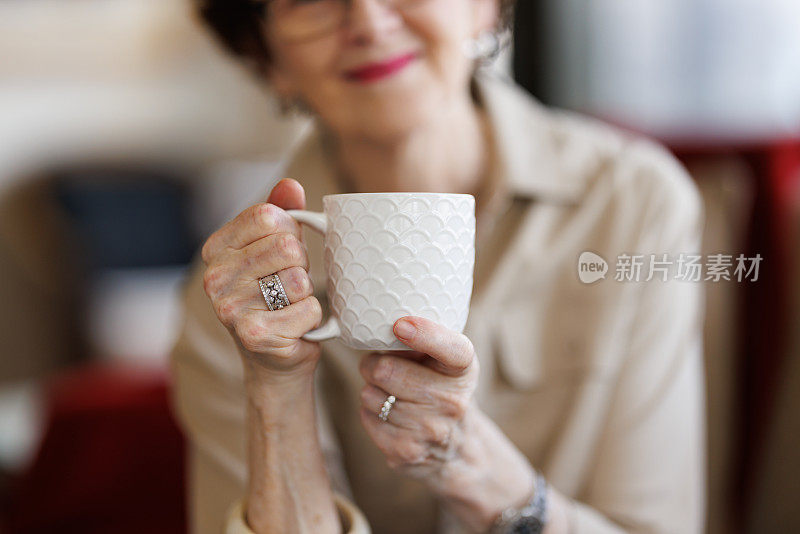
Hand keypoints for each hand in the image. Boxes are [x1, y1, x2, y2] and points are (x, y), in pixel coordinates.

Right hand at [201, 178, 322, 381]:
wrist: (275, 360)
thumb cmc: (276, 297)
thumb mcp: (275, 248)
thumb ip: (281, 213)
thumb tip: (290, 185)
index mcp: (216, 250)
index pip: (268, 216)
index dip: (290, 231)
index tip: (283, 253)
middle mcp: (215, 278)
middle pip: (287, 246)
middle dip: (301, 265)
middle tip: (289, 285)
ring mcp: (231, 309)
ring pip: (299, 278)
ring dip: (306, 293)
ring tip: (290, 305)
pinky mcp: (255, 335)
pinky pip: (309, 308)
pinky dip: (313, 318)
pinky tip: (295, 327)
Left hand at [359, 316, 537, 530]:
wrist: (458, 448)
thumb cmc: (442, 389)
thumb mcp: (446, 361)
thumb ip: (424, 339)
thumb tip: (384, 326)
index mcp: (464, 369)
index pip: (451, 348)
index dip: (424, 335)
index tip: (400, 325)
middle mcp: (453, 401)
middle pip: (386, 370)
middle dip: (374, 364)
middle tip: (382, 367)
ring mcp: (430, 430)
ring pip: (371, 394)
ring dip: (372, 390)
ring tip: (390, 394)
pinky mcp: (407, 451)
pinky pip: (366, 417)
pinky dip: (370, 412)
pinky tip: (388, 415)